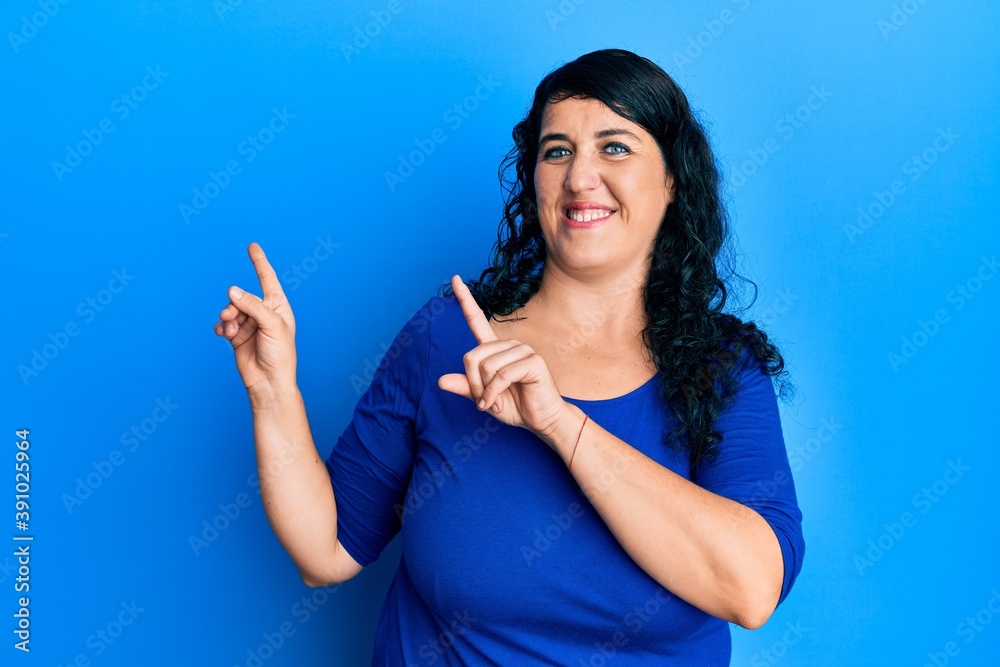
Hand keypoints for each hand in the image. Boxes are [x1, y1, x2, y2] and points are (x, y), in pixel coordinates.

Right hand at [214, 242, 296, 395]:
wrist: (269, 382)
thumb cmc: (279, 354)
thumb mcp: (271, 325)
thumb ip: (252, 306)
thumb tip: (232, 290)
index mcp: (278, 306)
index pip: (267, 279)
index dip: (259, 262)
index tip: (252, 245)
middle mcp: (263, 313)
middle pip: (242, 296)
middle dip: (235, 303)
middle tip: (232, 313)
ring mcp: (249, 324)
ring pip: (230, 309)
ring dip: (228, 316)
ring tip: (231, 327)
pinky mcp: (236, 336)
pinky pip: (224, 324)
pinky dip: (222, 326)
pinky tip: (224, 333)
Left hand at [438, 276, 567, 443]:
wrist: (541, 420)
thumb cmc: (514, 406)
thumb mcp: (483, 398)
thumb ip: (465, 388)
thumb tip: (440, 381)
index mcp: (495, 349)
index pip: (476, 319)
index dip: (465, 299)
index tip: (454, 278)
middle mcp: (508, 344)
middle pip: (472, 356)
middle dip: (473, 384)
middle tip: (483, 401)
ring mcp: (522, 350)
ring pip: (486, 366)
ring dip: (485, 391)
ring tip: (494, 402)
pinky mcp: (533, 361)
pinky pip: (501, 375)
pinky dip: (494, 393)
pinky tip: (497, 403)